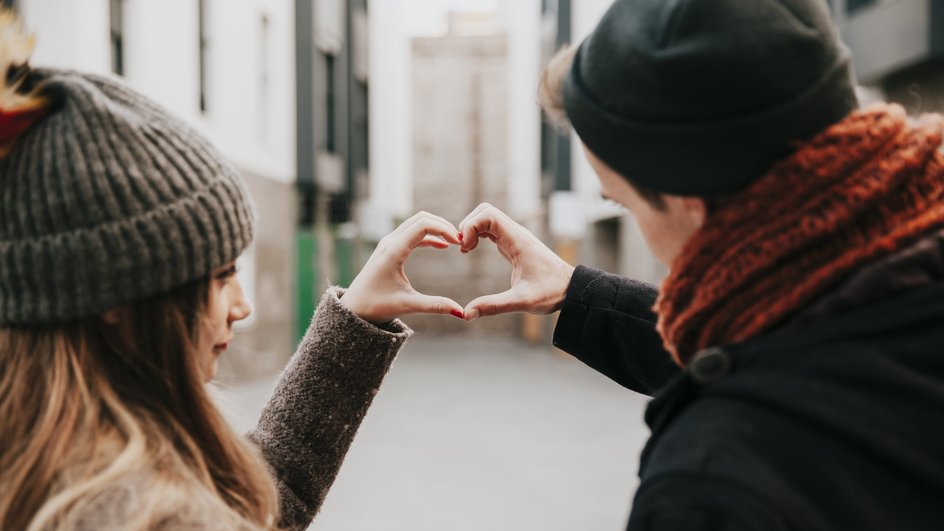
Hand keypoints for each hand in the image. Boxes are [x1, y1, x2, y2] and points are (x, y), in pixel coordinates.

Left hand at [341, 211, 464, 323]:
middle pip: (421, 218)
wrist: (353, 308)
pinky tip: (441, 246)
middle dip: (442, 225)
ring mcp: (388, 243)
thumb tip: (461, 312)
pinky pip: (412, 234)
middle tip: (460, 240)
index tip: (459, 243)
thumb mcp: (408, 305)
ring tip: (454, 242)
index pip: (423, 225)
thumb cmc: (376, 306)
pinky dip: (428, 236)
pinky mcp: (389, 248)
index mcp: (394, 251)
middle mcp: (390, 241)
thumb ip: (435, 305)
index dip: (444, 229)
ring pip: (416, 223)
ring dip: (435, 228)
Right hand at [458, 203, 574, 320]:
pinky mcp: (513, 244)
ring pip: (486, 218)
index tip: (465, 249)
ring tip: (465, 250)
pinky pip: (490, 229)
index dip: (471, 226)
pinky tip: (471, 250)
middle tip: (463, 249)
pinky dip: (477, 234)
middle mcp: (516, 234)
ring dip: (472, 229)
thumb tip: (466, 313)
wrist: (571, 289)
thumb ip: (494, 306)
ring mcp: (514, 237)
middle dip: (468, 225)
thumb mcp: (522, 302)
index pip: (488, 215)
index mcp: (518, 241)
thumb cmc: (552, 293)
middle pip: (484, 211)